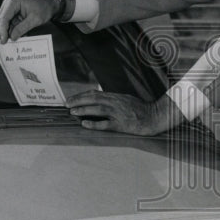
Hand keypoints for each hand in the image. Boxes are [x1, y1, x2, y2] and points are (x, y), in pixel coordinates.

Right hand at [0, 0, 61, 42]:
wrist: (49, 3)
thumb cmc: (44, 8)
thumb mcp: (35, 19)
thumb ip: (22, 28)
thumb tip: (12, 37)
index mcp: (14, 1)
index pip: (3, 17)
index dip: (2, 30)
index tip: (4, 41)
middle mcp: (8, 2)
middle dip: (2, 31)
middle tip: (7, 42)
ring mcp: (9, 7)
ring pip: (2, 22)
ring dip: (8, 31)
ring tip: (17, 38)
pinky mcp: (11, 12)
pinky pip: (8, 23)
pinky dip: (12, 30)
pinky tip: (20, 34)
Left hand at [66, 90, 184, 134]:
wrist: (153, 117)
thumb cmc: (139, 109)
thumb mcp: (125, 99)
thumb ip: (112, 99)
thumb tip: (98, 98)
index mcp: (115, 96)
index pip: (95, 94)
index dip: (81, 95)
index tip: (71, 98)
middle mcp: (115, 103)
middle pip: (93, 99)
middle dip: (78, 101)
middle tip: (67, 104)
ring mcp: (118, 113)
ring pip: (97, 109)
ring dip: (83, 110)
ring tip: (72, 112)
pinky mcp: (121, 125)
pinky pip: (105, 124)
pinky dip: (94, 124)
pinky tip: (85, 124)